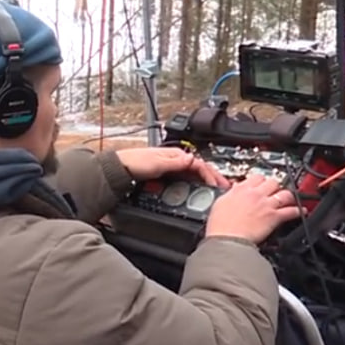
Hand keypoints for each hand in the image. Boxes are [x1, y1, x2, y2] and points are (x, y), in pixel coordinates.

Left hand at [114, 147, 229, 187]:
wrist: (120, 168)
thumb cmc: (135, 162)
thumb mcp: (157, 163)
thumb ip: (176, 163)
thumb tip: (192, 160)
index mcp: (176, 154)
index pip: (199, 164)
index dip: (210, 174)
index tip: (218, 185)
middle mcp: (175, 159)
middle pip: (199, 169)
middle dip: (213, 177)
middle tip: (224, 188)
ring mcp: (172, 166)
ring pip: (194, 174)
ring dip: (205, 181)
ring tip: (215, 190)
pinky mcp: (167, 173)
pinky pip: (186, 178)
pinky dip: (195, 183)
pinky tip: (199, 189)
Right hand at [205, 173, 301, 243]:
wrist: (228, 238)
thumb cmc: (220, 225)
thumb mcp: (220, 202)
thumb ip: (230, 194)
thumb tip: (232, 191)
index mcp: (241, 189)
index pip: (256, 177)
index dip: (261, 180)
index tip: (261, 183)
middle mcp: (256, 194)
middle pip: (273, 182)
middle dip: (275, 186)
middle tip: (275, 190)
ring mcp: (266, 205)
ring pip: (285, 194)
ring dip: (288, 196)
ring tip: (290, 199)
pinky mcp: (274, 217)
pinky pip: (291, 211)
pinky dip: (298, 211)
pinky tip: (301, 211)